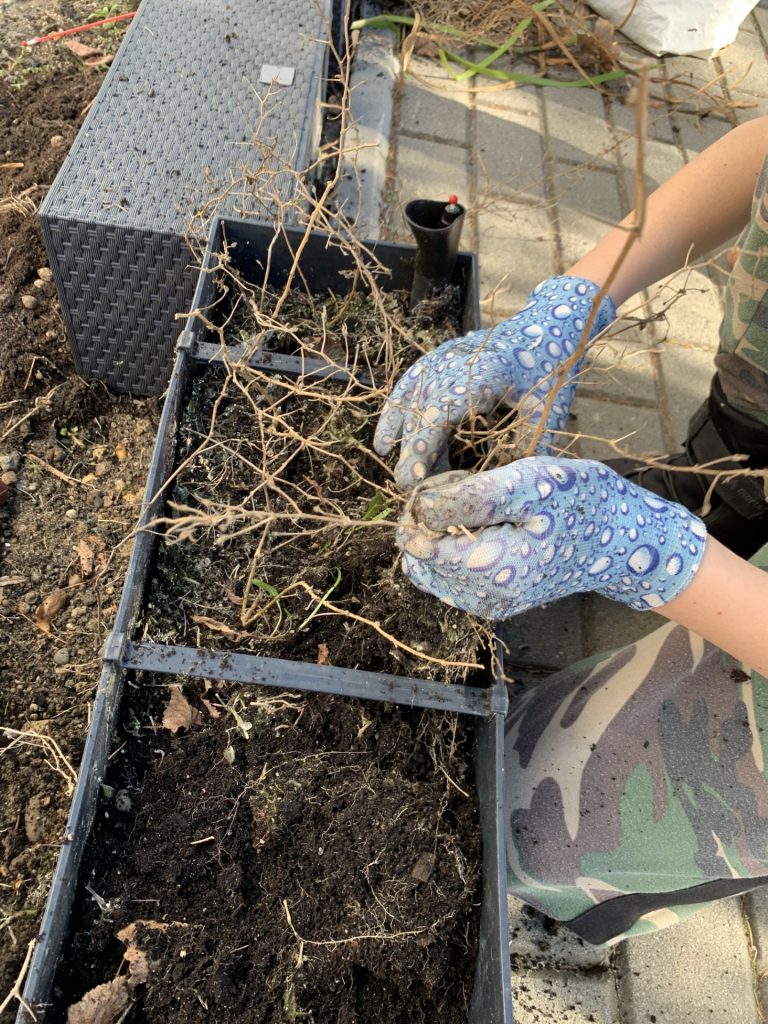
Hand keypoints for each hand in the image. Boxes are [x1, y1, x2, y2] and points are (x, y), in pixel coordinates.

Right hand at [374, 276, 615, 488]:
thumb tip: (508, 486)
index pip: (441, 409)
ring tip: (407, 476)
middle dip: (413, 452)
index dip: (425, 443)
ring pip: (410, 402)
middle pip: (421, 411)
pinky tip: (384, 444)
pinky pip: (406, 389)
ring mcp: (441, 358)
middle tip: (412, 490)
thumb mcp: (549, 408)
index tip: (416, 476)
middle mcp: (454, 361)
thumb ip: (531, 445)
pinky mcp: (435, 360)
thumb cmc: (550, 367)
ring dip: (404, 440)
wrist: (544, 324)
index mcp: (485, 370)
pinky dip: (393, 416)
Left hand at [397, 457, 707, 619]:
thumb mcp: (529, 485)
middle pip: (418, 556)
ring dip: (441, 531)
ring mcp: (488, 604)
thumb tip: (420, 511)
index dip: (424, 506)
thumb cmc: (582, 504)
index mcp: (490, 570)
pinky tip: (484, 522)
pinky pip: (449, 575)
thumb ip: (471, 499)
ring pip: (429, 567)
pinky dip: (454, 545)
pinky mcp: (494, 601)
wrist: (625, 540)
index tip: (455, 482)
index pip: (417, 543)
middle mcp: (483, 599)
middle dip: (430, 518)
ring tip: (480, 504)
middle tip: (469, 487)